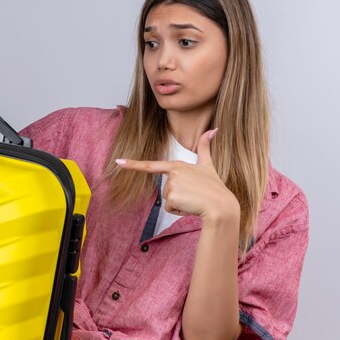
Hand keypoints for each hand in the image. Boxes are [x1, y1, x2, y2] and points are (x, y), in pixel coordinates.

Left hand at [116, 128, 239, 221]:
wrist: (222, 206)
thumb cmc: (215, 187)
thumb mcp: (208, 165)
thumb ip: (206, 147)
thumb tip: (213, 128)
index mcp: (177, 165)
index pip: (151, 165)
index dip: (133, 164)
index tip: (118, 162)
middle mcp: (172, 173)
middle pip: (165, 190)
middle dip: (178, 196)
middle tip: (194, 194)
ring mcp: (171, 184)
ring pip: (168, 200)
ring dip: (179, 203)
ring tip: (193, 200)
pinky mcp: (172, 196)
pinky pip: (170, 208)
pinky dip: (179, 211)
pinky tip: (190, 206)